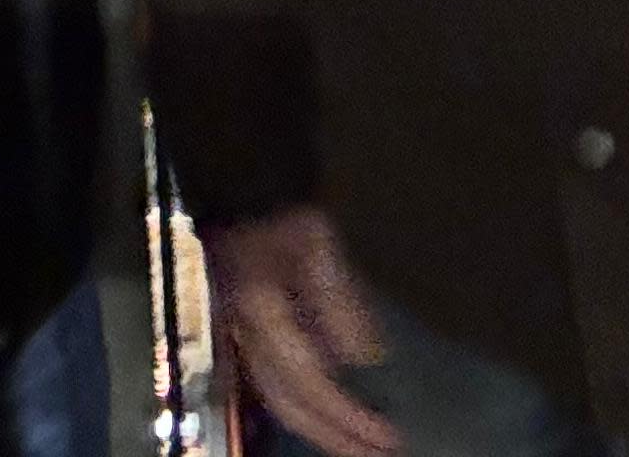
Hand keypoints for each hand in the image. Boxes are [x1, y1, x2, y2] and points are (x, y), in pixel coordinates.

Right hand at [205, 205, 399, 456]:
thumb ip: (341, 301)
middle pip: (290, 404)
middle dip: (336, 436)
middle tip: (380, 453)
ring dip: (322, 430)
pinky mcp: (251, 339)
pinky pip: (278, 387)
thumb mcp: (320, 243)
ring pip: (280, 402)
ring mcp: (246, 339)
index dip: (347, 413)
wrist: (241, 197)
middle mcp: (249, 335)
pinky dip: (308, 411)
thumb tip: (369, 359)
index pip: (308, 380)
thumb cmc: (284, 213)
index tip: (387, 433)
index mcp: (263, 311)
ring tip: (362, 446)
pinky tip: (334, 416)